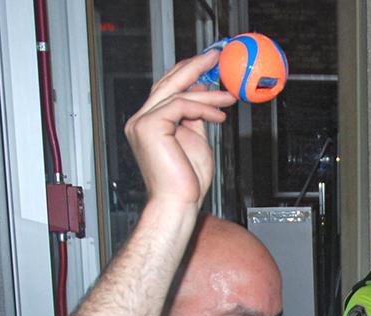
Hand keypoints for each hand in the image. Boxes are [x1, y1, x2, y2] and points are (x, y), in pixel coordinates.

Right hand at [124, 51, 235, 209]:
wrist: (178, 203)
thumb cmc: (187, 182)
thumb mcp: (195, 141)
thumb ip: (195, 119)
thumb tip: (205, 100)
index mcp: (150, 123)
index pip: (167, 89)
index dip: (188, 74)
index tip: (209, 67)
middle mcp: (141, 120)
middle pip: (168, 83)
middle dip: (194, 67)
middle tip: (216, 58)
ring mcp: (142, 123)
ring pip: (178, 94)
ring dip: (208, 94)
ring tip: (229, 96)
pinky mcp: (150, 127)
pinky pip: (181, 107)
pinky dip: (203, 108)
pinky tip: (219, 115)